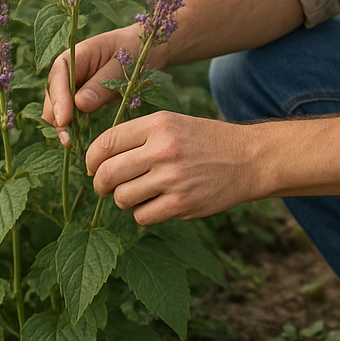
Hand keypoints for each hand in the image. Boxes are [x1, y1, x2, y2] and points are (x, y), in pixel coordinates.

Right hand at [42, 24, 150, 145]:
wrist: (145, 50)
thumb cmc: (134, 51)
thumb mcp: (120, 65)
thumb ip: (101, 84)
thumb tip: (79, 104)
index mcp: (74, 56)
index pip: (58, 78)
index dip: (58, 100)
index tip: (64, 119)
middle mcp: (67, 72)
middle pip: (52, 96)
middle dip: (57, 117)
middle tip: (68, 139)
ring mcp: (72, 86)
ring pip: (58, 109)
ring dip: (63, 126)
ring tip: (72, 143)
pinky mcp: (80, 100)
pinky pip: (70, 115)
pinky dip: (73, 127)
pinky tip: (78, 141)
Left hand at [86, 111, 263, 224]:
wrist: (248, 159)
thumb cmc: (205, 141)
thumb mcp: (174, 124)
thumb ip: (139, 135)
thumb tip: (98, 159)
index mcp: (159, 124)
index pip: (106, 142)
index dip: (91, 159)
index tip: (92, 167)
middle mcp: (164, 149)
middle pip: (108, 173)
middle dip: (100, 184)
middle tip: (105, 187)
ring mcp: (173, 178)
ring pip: (122, 197)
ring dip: (123, 200)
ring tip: (136, 194)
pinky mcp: (182, 204)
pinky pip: (142, 216)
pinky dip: (143, 214)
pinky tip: (155, 204)